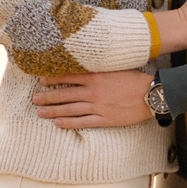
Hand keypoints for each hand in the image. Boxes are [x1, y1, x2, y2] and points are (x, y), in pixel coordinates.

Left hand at [31, 68, 153, 129]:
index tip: (41, 81)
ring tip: (40, 112)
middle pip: (65, 94)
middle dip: (47, 97)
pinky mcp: (105, 119)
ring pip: (70, 109)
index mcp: (96, 76)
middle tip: (34, 99)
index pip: (68, 77)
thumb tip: (84, 64)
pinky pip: (83, 122)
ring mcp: (98, 107)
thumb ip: (99, 67)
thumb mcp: (115, 67)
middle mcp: (93, 91)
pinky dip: (69, 123)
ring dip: (53, 111)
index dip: (52, 79)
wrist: (152, 94)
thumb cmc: (135, 79)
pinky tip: (57, 123)